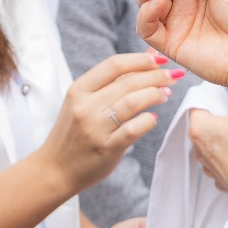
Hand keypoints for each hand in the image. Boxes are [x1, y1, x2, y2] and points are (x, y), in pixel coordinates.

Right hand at [37, 53, 176, 195]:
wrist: (55, 169)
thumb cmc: (74, 132)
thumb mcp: (83, 102)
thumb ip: (112, 82)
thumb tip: (148, 58)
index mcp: (78, 90)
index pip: (114, 65)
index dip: (141, 59)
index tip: (160, 60)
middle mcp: (85, 106)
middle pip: (128, 82)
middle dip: (156, 76)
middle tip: (172, 76)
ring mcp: (95, 128)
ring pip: (133, 102)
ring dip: (155, 95)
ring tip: (166, 94)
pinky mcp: (106, 147)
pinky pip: (134, 129)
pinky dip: (148, 121)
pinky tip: (152, 118)